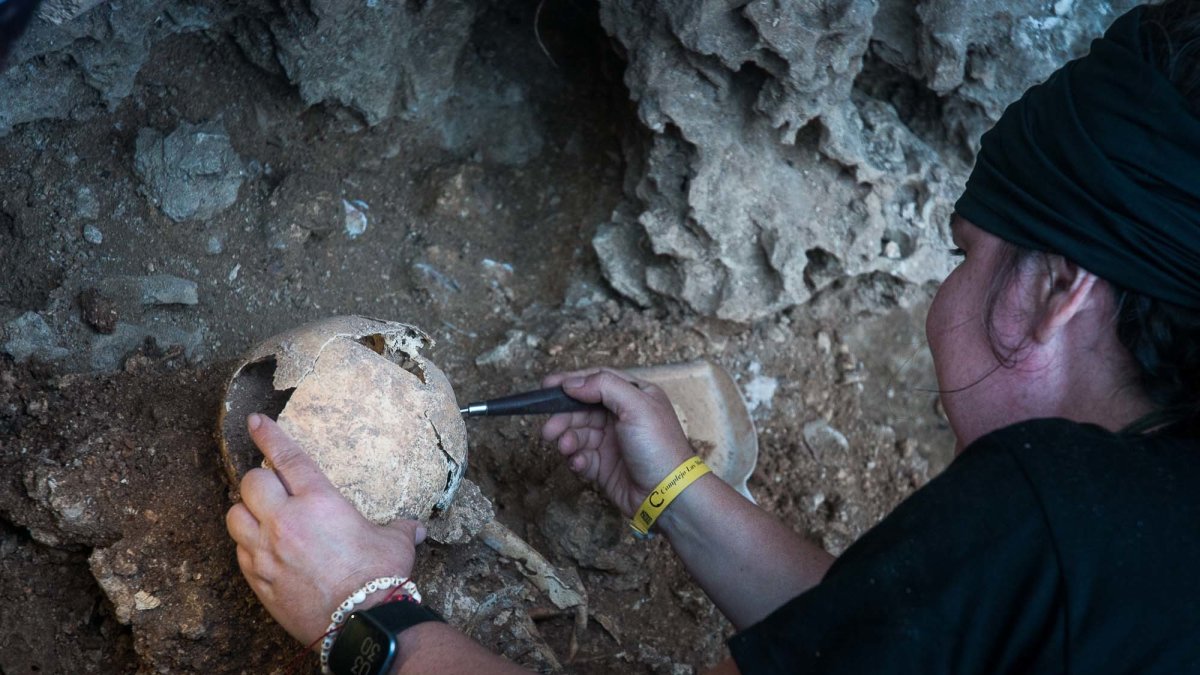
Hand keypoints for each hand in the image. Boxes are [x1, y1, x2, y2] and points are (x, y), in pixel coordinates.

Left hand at [225, 414, 426, 645]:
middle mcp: (286, 521)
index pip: (287, 458)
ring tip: (260, 517)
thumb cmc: (379, 578)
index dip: (269, 436)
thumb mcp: (394, 543)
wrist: (360, 622)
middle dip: (258, 481)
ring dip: (246, 512)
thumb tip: (416, 528)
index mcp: (319, 501)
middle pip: (251, 483)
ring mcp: (267, 552)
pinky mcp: (259, 580)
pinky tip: (262, 551)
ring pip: (235, 516)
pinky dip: (247, 546)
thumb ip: (400, 529)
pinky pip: (240, 553)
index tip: (255, 422)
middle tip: (271, 488)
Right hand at [540, 368, 693, 517]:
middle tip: (549, 430)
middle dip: (563, 417)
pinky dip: (576, 458)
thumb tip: (572, 383)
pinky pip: (581, 456)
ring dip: (568, 439)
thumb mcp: (637, 406)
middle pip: (582, 409)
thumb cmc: (660, 448)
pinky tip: (580, 463)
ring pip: (578, 433)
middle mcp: (622, 416)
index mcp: (635, 396)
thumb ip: (604, 387)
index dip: (572, 381)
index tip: (547, 386)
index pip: (598, 380)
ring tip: (566, 448)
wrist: (667, 495)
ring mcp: (613, 441)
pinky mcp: (604, 465)